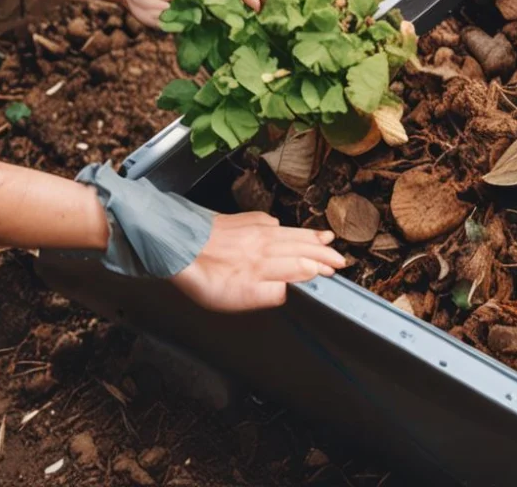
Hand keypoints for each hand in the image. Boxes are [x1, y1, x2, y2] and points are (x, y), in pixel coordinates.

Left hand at [169, 212, 342, 311]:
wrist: (177, 243)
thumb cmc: (202, 275)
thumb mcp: (235, 297)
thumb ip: (268, 295)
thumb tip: (290, 291)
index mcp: (265, 266)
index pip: (301, 266)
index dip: (319, 268)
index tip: (333, 271)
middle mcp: (265, 246)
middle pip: (301, 248)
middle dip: (323, 253)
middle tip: (339, 258)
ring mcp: (255, 230)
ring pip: (290, 234)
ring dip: (310, 238)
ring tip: (326, 238)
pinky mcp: (243, 220)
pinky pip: (271, 222)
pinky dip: (285, 226)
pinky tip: (286, 227)